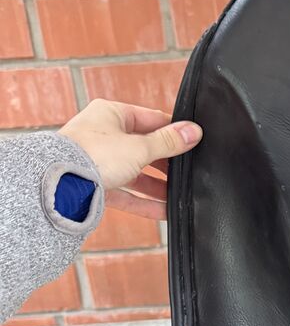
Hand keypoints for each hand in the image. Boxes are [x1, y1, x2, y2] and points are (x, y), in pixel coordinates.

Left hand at [59, 98, 202, 220]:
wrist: (59, 185)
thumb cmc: (92, 155)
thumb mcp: (140, 146)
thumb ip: (169, 142)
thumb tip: (194, 131)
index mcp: (111, 114)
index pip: (150, 119)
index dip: (173, 131)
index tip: (193, 141)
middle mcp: (103, 135)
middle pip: (144, 149)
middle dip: (166, 164)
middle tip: (188, 172)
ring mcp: (98, 162)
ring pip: (136, 174)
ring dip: (157, 186)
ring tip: (180, 196)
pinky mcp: (95, 186)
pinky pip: (126, 194)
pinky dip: (144, 202)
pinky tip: (164, 211)